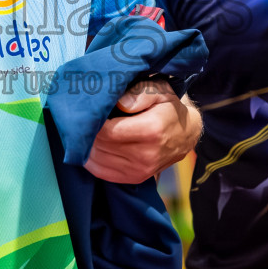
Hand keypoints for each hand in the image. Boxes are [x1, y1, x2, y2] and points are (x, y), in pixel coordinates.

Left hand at [84, 80, 200, 184]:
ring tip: (84, 133)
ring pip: (99, 160)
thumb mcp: (159, 90)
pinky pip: (103, 173)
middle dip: (87, 134)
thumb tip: (121, 103)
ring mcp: (141, 170)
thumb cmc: (168, 107)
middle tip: (81, 121)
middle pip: (101, 146)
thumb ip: (140, 93)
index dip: (92, 122)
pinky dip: (91, 161)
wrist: (186, 133)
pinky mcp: (135, 178)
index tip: (86, 112)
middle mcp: (146, 154)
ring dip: (87, 147)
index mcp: (151, 130)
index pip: (108, 131)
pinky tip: (90, 148)